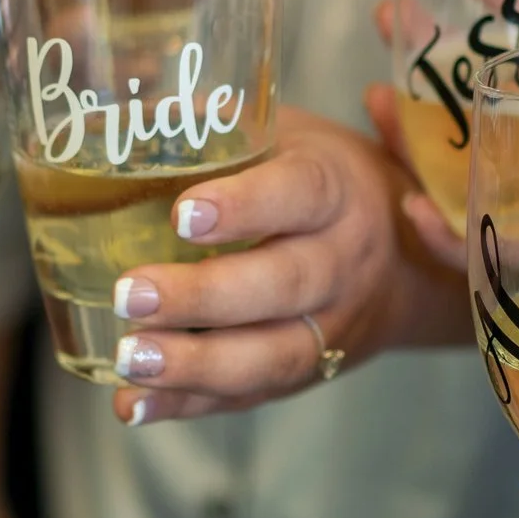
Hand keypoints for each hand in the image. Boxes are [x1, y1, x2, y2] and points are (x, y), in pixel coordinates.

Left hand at [109, 109, 464, 423]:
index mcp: (335, 189)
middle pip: (281, 285)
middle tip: (130, 291)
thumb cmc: (313, 180)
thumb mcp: (284, 134)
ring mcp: (329, 327)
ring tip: (128, 359)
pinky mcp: (307, 374)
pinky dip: (188, 406)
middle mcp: (341, 262)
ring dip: (195, 364)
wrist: (404, 261)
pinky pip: (250, 397)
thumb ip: (213, 125)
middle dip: (203, 295)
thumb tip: (114, 110)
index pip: (297, 196)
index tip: (181, 215)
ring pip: (270, 355)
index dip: (243, 208)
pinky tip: (131, 405)